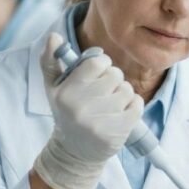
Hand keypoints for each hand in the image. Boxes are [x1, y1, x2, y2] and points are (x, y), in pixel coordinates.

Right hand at [33, 33, 142, 188]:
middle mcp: (81, 106)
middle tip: (103, 93)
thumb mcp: (53, 88)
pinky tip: (120, 113)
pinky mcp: (119, 130)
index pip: (97, 62)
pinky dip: (133, 106)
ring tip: (110, 105)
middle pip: (115, 74)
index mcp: (66, 92)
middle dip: (112, 80)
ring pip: (127, 89)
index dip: (101, 65)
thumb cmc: (67, 113)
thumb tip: (54, 36)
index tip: (97, 74)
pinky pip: (137, 104)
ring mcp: (101, 120)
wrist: (76, 152)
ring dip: (122, 94)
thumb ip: (50, 60)